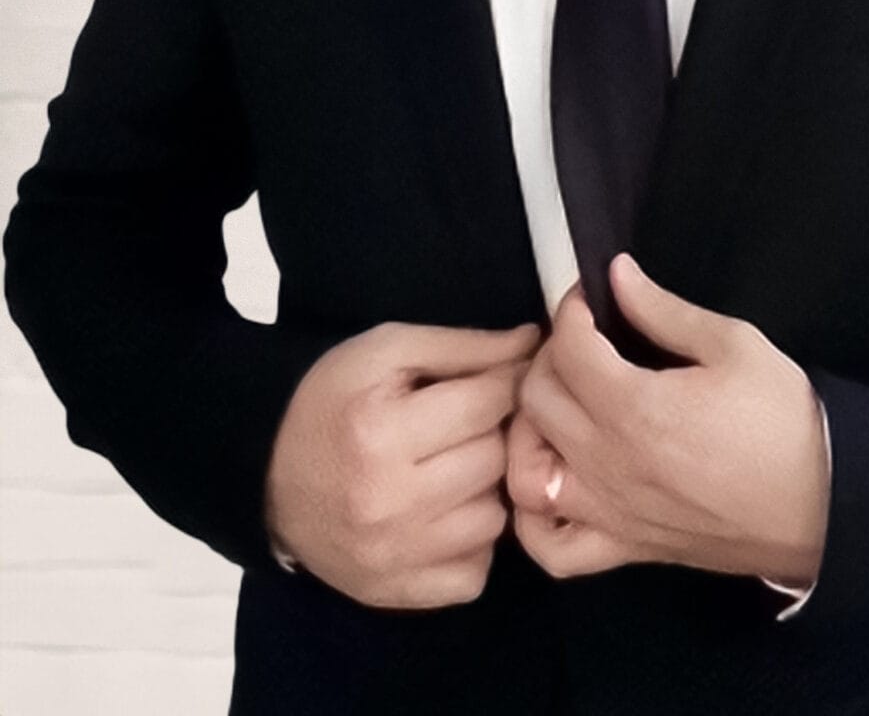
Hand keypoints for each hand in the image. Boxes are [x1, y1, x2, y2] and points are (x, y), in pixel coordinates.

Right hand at [264, 318, 541, 608]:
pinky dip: (471, 544)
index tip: (496, 378)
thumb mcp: (385, 351)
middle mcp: (389, 503)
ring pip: (494, 519)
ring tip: (454, 469)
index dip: (503, 380)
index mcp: (381, 432)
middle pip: (494, 459)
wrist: (265, 473)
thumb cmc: (331, 400)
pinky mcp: (397, 594)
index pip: (489, 402)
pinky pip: (475, 574)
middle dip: (490, 433)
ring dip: (485, 490)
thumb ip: (463, 346)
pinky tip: (446, 515)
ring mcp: (394, 558)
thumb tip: (532, 344)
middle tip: (468, 424)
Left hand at [506, 254, 828, 587]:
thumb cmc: (781, 422)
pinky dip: (534, 517)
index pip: (568, 347)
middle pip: (536, 398)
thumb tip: (616, 275)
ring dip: (527, 431)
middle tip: (583, 342)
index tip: (590, 296)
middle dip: (550, 356)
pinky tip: (555, 480)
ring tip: (561, 407)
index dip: (572, 308)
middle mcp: (607, 462)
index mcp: (633, 407)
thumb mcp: (735, 346)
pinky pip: (551, 547)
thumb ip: (665, 310)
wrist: (822, 506)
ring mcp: (610, 512)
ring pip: (524, 471)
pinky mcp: (623, 548)